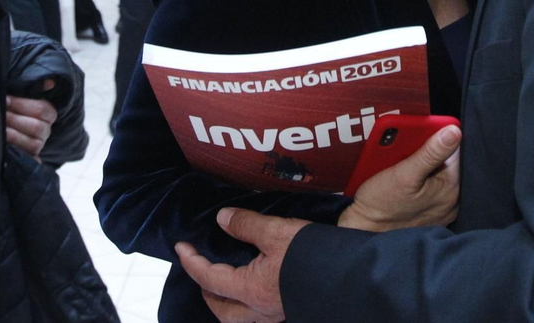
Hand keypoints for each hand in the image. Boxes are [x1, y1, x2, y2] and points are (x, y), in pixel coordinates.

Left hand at [5, 80, 57, 155]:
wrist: (2, 130)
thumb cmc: (12, 108)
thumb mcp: (22, 96)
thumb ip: (36, 87)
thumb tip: (50, 82)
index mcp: (48, 114)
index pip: (42, 109)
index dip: (21, 104)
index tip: (5, 99)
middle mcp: (46, 131)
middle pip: (36, 127)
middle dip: (14, 119)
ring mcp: (38, 146)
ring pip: (32, 144)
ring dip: (13, 136)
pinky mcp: (30, 160)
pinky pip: (28, 160)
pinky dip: (17, 154)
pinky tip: (5, 147)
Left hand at [176, 209, 306, 322]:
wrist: (353, 279)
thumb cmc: (313, 255)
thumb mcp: (277, 231)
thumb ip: (247, 225)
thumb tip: (222, 219)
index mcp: (251, 290)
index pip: (210, 278)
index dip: (191, 262)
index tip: (180, 247)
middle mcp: (261, 310)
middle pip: (222, 310)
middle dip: (207, 292)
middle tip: (201, 271)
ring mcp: (277, 314)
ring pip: (241, 319)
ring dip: (227, 304)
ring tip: (225, 287)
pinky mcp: (292, 310)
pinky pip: (260, 316)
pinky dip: (248, 306)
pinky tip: (256, 291)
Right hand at [339, 125, 461, 230]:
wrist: (365, 232)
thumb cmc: (382, 205)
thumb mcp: (404, 173)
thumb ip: (430, 152)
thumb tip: (454, 131)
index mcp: (450, 189)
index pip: (455, 151)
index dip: (437, 136)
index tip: (419, 132)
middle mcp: (450, 200)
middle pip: (444, 162)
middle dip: (424, 150)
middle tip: (402, 150)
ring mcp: (439, 207)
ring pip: (434, 173)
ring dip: (417, 163)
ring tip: (396, 164)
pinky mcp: (428, 212)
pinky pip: (428, 187)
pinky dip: (416, 177)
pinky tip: (398, 177)